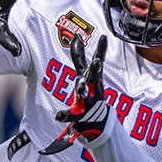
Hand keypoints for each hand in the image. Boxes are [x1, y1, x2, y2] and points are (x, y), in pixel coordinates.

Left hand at [40, 35, 109, 154]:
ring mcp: (87, 103)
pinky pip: (71, 116)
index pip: (96, 63)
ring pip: (85, 96)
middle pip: (94, 77)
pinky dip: (64, 115)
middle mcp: (92, 90)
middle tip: (98, 62)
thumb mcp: (86, 76)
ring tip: (80, 88)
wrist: (98, 124)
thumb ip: (80, 57)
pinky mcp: (80, 116)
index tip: (103, 37)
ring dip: (82, 91)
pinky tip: (58, 115)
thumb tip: (75, 37)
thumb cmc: (90, 95)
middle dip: (95, 70)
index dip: (100, 50)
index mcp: (93, 80)